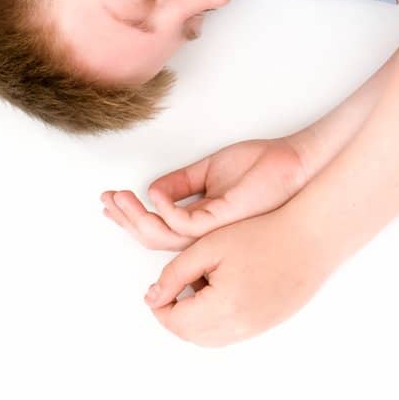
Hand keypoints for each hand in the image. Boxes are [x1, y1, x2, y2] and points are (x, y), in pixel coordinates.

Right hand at [101, 136, 310, 249]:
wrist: (293, 162)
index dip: (132, 217)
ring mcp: (214, 230)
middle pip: (155, 237)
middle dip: (126, 220)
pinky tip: (154, 195)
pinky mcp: (223, 221)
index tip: (110, 200)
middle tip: (105, 200)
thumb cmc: (260, 165)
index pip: (159, 227)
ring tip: (119, 198)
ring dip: (136, 218)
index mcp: (203, 222)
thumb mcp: (211, 170)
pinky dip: (165, 210)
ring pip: (164, 237)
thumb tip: (151, 189)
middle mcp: (206, 232)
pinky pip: (184, 224)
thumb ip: (182, 182)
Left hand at [143, 205, 334, 345]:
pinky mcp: (266, 326)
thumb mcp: (208, 246)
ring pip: (208, 338)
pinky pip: (229, 334)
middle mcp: (238, 326)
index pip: (173, 321)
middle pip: (188, 334)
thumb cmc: (263, 234)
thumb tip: (152, 297)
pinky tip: (224, 291)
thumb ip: (174, 273)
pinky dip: (216, 320)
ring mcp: (254, 330)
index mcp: (221, 306)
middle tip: (176, 285)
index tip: (159, 285)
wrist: (310, 238)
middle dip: (175, 313)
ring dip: (195, 319)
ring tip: (202, 285)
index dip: (160, 303)